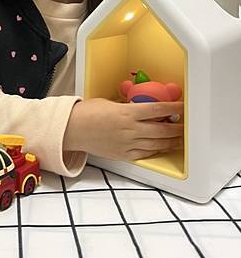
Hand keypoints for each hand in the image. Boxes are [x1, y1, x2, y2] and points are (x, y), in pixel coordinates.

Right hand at [64, 98, 183, 160]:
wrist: (72, 129)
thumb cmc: (87, 113)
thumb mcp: (109, 102)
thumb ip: (127, 106)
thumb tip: (141, 105)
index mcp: (127, 113)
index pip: (158, 110)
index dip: (174, 108)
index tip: (183, 106)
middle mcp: (130, 129)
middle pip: (163, 130)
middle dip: (178, 128)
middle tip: (186, 125)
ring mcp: (127, 144)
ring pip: (157, 144)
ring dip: (172, 141)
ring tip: (180, 139)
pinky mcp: (123, 155)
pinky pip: (145, 154)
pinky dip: (156, 150)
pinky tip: (162, 147)